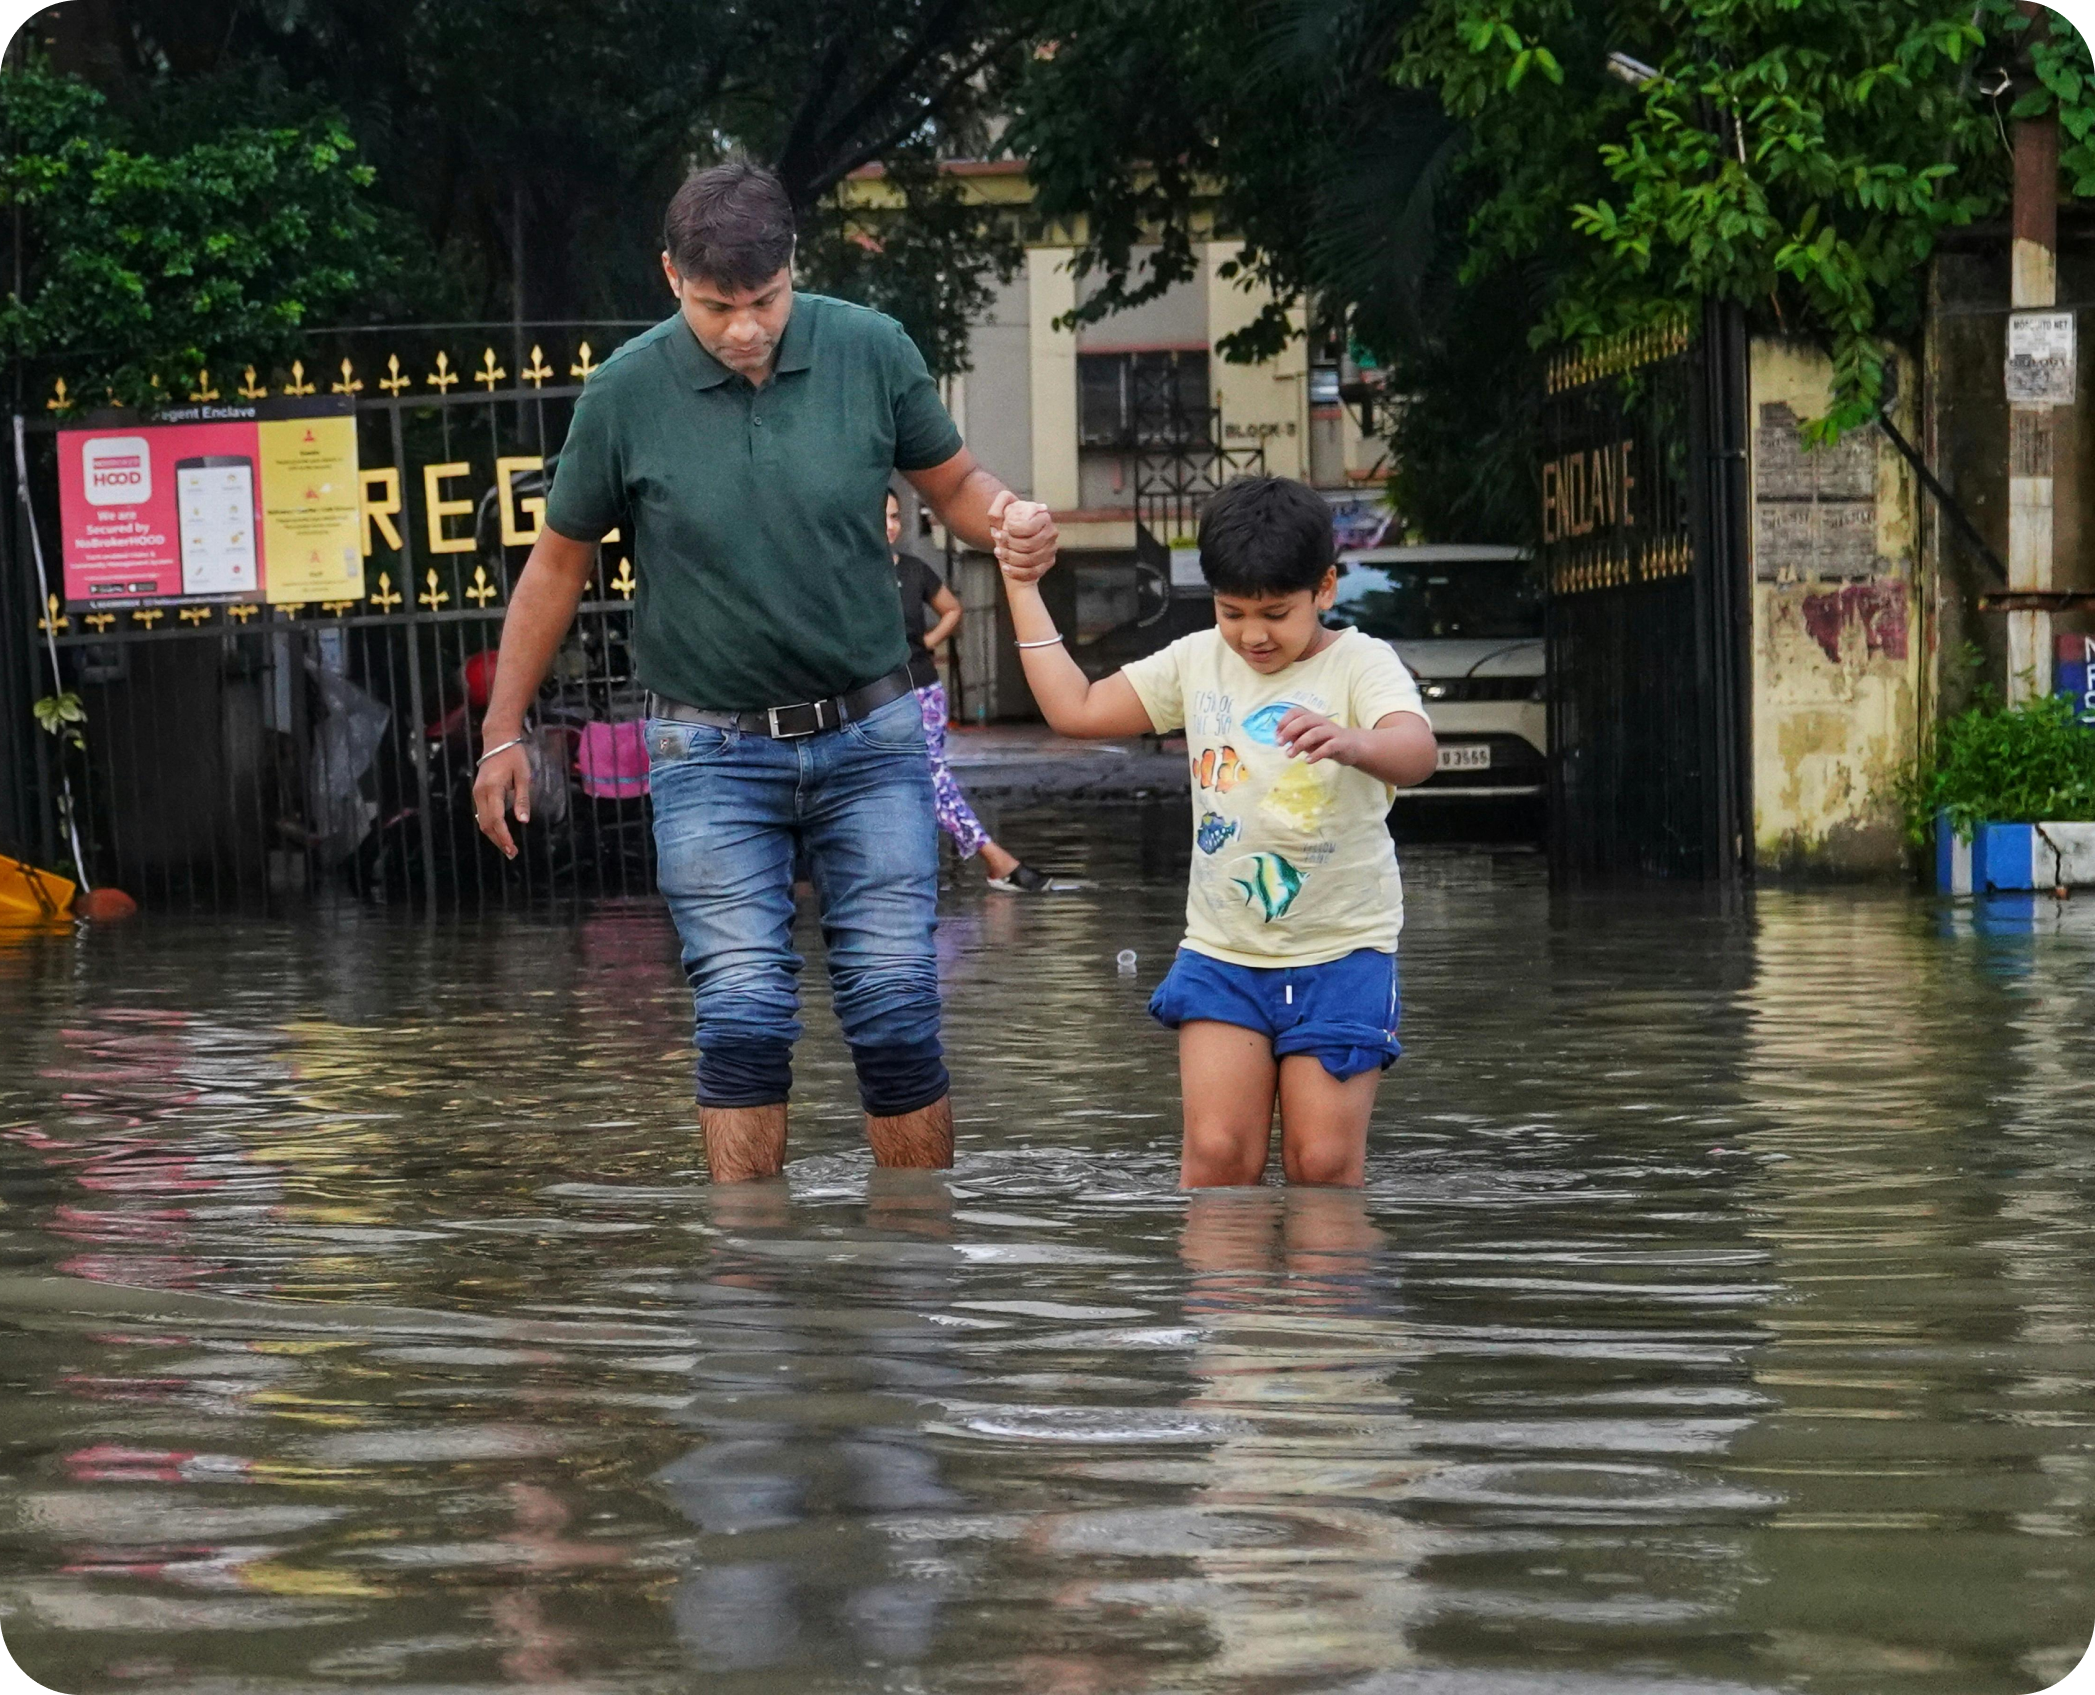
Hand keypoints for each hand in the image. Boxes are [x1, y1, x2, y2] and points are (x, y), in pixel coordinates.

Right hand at [472, 739, 530, 858]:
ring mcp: (477, 793)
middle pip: (486, 824)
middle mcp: (480, 793)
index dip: (504, 837)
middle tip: (512, 853)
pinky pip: (482, 814)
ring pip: (482, 821)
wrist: (498, 741)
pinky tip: (500, 834)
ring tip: (507, 847)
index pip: (496, 820)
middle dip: (498, 840)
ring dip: (493, 836)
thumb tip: (523, 821)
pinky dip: (490, 826)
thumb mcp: (523, 776)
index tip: (512, 849)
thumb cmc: (514, 756)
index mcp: (492, 789)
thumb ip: (522, 799)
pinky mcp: (478, 793)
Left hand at [989, 489, 1056, 583]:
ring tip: (998, 553)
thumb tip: (1010, 500)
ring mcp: (1051, 548)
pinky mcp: (1049, 562)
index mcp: (1042, 516)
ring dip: (1010, 558)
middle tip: (997, 543)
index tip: (1000, 532)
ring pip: (1030, 560)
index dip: (1012, 532)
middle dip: (1009, 546)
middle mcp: (1051, 531)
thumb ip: (1000, 504)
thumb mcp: (1000, 514)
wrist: (1012, 544)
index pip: (1028, 527)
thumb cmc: (1006, 527)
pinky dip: (1016, 572)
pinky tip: (1006, 568)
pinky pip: (1033, 572)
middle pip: (1029, 545)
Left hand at [1276, 707, 1359, 766]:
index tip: (1276, 735)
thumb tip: (1280, 738)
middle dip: (1289, 731)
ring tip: (1289, 755)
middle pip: (1304, 720)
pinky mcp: (1341, 743)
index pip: (1296, 711)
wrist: (1353, 746)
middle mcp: (1322, 721)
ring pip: (1315, 733)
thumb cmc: (1326, 741)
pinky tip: (1308, 761)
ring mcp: (1332, 731)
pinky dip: (1316, 754)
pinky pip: (1328, 747)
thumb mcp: (1309, 738)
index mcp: (1312, 718)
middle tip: (1279, 744)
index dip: (1284, 721)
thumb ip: (1296, 737)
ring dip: (1299, 744)